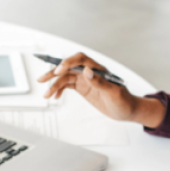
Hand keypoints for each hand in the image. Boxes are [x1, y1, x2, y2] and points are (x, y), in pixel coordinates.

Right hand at [37, 52, 164, 126]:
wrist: (127, 110)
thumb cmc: (124, 101)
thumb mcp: (113, 93)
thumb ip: (100, 82)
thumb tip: (87, 71)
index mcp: (98, 69)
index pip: (80, 60)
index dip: (68, 62)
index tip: (59, 70)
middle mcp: (90, 72)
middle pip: (69, 67)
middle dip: (54, 72)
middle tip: (42, 79)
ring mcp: (85, 80)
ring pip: (65, 77)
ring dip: (54, 84)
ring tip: (46, 94)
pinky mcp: (83, 87)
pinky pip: (68, 85)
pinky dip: (60, 89)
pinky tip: (55, 96)